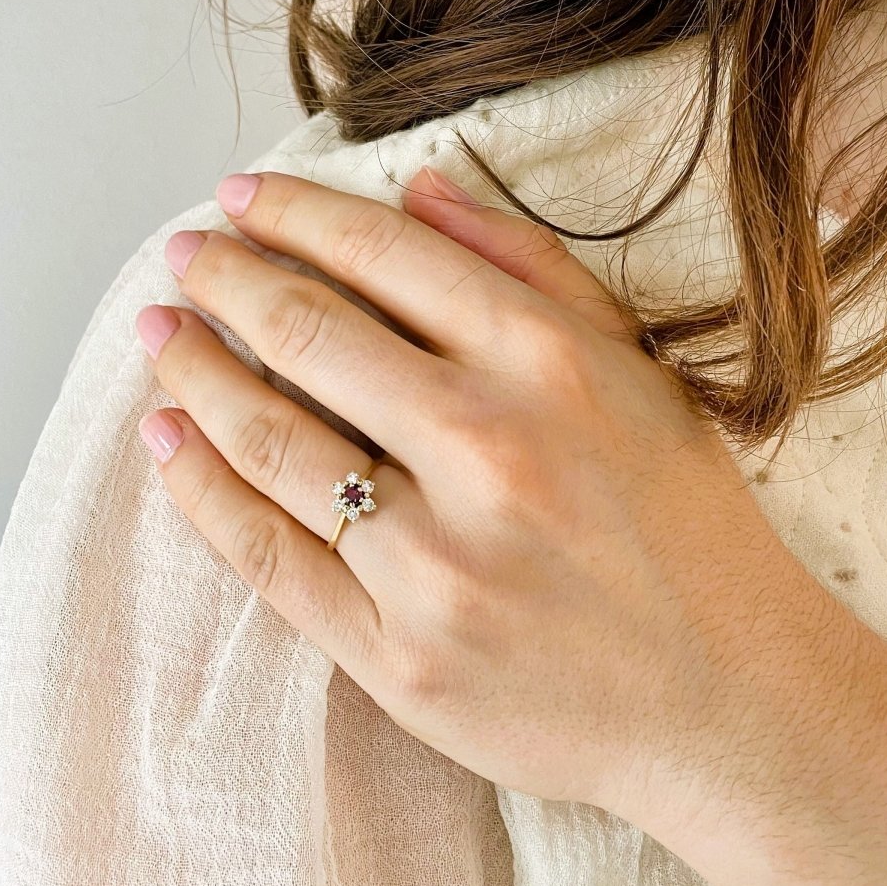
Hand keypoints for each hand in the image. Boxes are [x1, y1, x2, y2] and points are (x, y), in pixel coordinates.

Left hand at [133, 165, 841, 814]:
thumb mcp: (634, 369)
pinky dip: (199, 488)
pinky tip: (164, 438)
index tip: (241, 197)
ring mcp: (436, 562)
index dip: (296, 215)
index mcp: (549, 366)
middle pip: (309, 335)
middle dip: (227, 279)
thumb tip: (420, 188)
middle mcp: (488, 451)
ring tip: (161, 334)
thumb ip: (529, 267)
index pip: (385, 256)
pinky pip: (268, 555)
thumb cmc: (680, 521)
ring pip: (270, 440)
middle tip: (183, 256)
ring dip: (194, 373)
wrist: (725, 698)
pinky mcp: (397, 655)